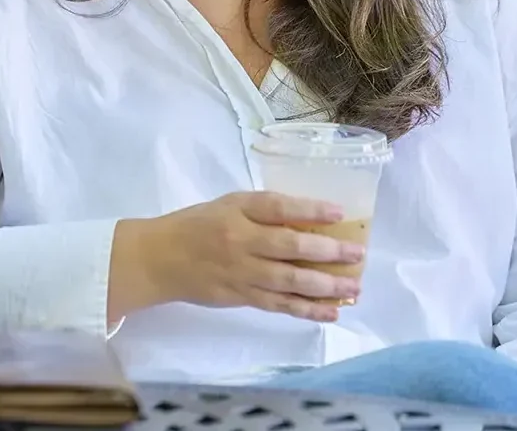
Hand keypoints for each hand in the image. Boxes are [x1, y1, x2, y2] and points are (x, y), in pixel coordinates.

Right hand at [119, 192, 365, 323]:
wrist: (159, 258)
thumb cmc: (196, 225)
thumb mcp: (227, 205)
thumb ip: (262, 210)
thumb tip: (310, 220)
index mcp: (236, 211)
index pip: (278, 207)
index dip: (310, 210)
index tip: (340, 213)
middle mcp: (241, 241)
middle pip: (289, 247)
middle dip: (327, 252)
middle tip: (358, 255)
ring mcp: (241, 272)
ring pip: (289, 280)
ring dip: (325, 286)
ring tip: (353, 288)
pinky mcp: (241, 297)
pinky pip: (278, 305)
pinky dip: (306, 309)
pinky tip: (330, 312)